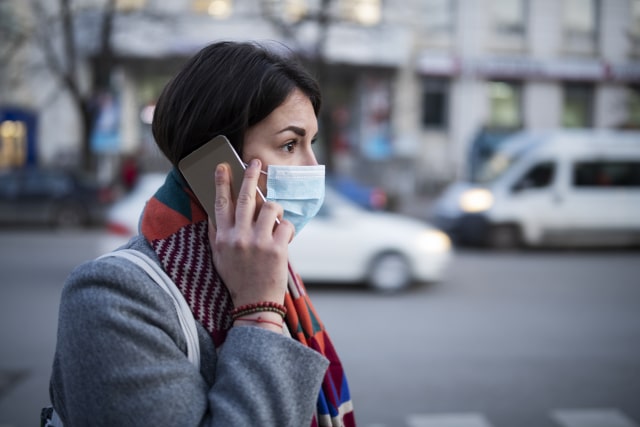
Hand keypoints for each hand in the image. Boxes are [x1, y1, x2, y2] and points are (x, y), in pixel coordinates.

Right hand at [208, 159, 293, 309]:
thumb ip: (217, 234)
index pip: (220, 204)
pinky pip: (285, 225)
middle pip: (245, 198)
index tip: (223, 166)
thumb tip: (215, 210)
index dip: (221, 183)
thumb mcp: (219, 257)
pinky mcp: (276, 249)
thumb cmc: (238, 279)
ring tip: (276, 218)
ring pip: (270, 207)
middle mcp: (238, 237)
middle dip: (250, 176)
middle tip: (254, 161)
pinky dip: (287, 228)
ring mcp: (258, 242)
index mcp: (223, 238)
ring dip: (276, 209)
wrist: (254, 304)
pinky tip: (285, 239)